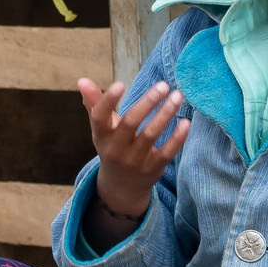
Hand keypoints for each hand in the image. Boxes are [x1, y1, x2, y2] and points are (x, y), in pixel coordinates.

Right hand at [77, 77, 188, 227]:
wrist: (121, 187)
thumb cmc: (113, 147)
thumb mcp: (102, 129)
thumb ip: (94, 103)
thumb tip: (82, 80)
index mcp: (101, 136)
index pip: (100, 117)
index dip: (108, 101)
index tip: (120, 84)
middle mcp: (116, 149)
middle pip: (130, 123)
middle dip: (147, 103)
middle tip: (163, 85)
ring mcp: (135, 161)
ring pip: (150, 135)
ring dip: (165, 114)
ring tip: (177, 96)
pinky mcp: (153, 168)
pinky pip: (166, 152)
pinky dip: (177, 138)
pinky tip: (186, 122)